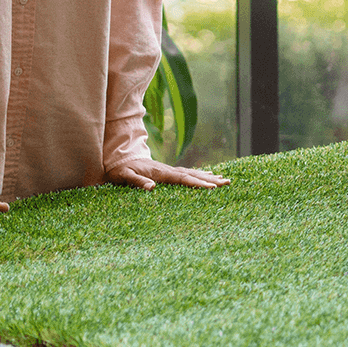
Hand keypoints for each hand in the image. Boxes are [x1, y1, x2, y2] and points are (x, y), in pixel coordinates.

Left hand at [107, 157, 229, 189]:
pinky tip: (209, 175)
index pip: (183, 178)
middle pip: (193, 174)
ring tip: (224, 179)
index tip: (212, 188)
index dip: (198, 183)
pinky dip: (200, 175)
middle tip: (228, 182)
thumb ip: (137, 181)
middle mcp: (169, 170)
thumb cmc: (121, 169)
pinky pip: (188, 173)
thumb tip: (152, 187)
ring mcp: (170, 170)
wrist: (119, 158)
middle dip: (211, 180)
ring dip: (209, 177)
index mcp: (160, 173)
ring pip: (193, 173)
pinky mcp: (168, 172)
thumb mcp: (124, 176)